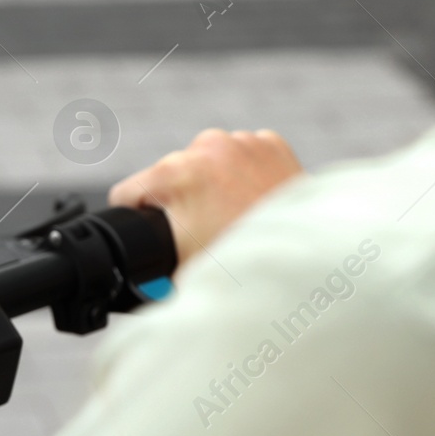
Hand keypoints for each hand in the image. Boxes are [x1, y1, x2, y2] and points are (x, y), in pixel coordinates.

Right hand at [109, 128, 302, 266]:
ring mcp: (242, 141)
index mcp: (175, 173)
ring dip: (211, 185)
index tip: (150, 234)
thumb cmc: (244, 266)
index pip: (127, 192)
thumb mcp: (180, 271)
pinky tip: (253, 202)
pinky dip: (243, 176)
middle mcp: (206, 147)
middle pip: (168, 176)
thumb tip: (123, 293)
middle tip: (202, 232)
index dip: (134, 218)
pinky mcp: (270, 143)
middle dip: (179, 201)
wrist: (310, 258)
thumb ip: (145, 274)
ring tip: (231, 217)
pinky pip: (240, 157)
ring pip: (206, 163)